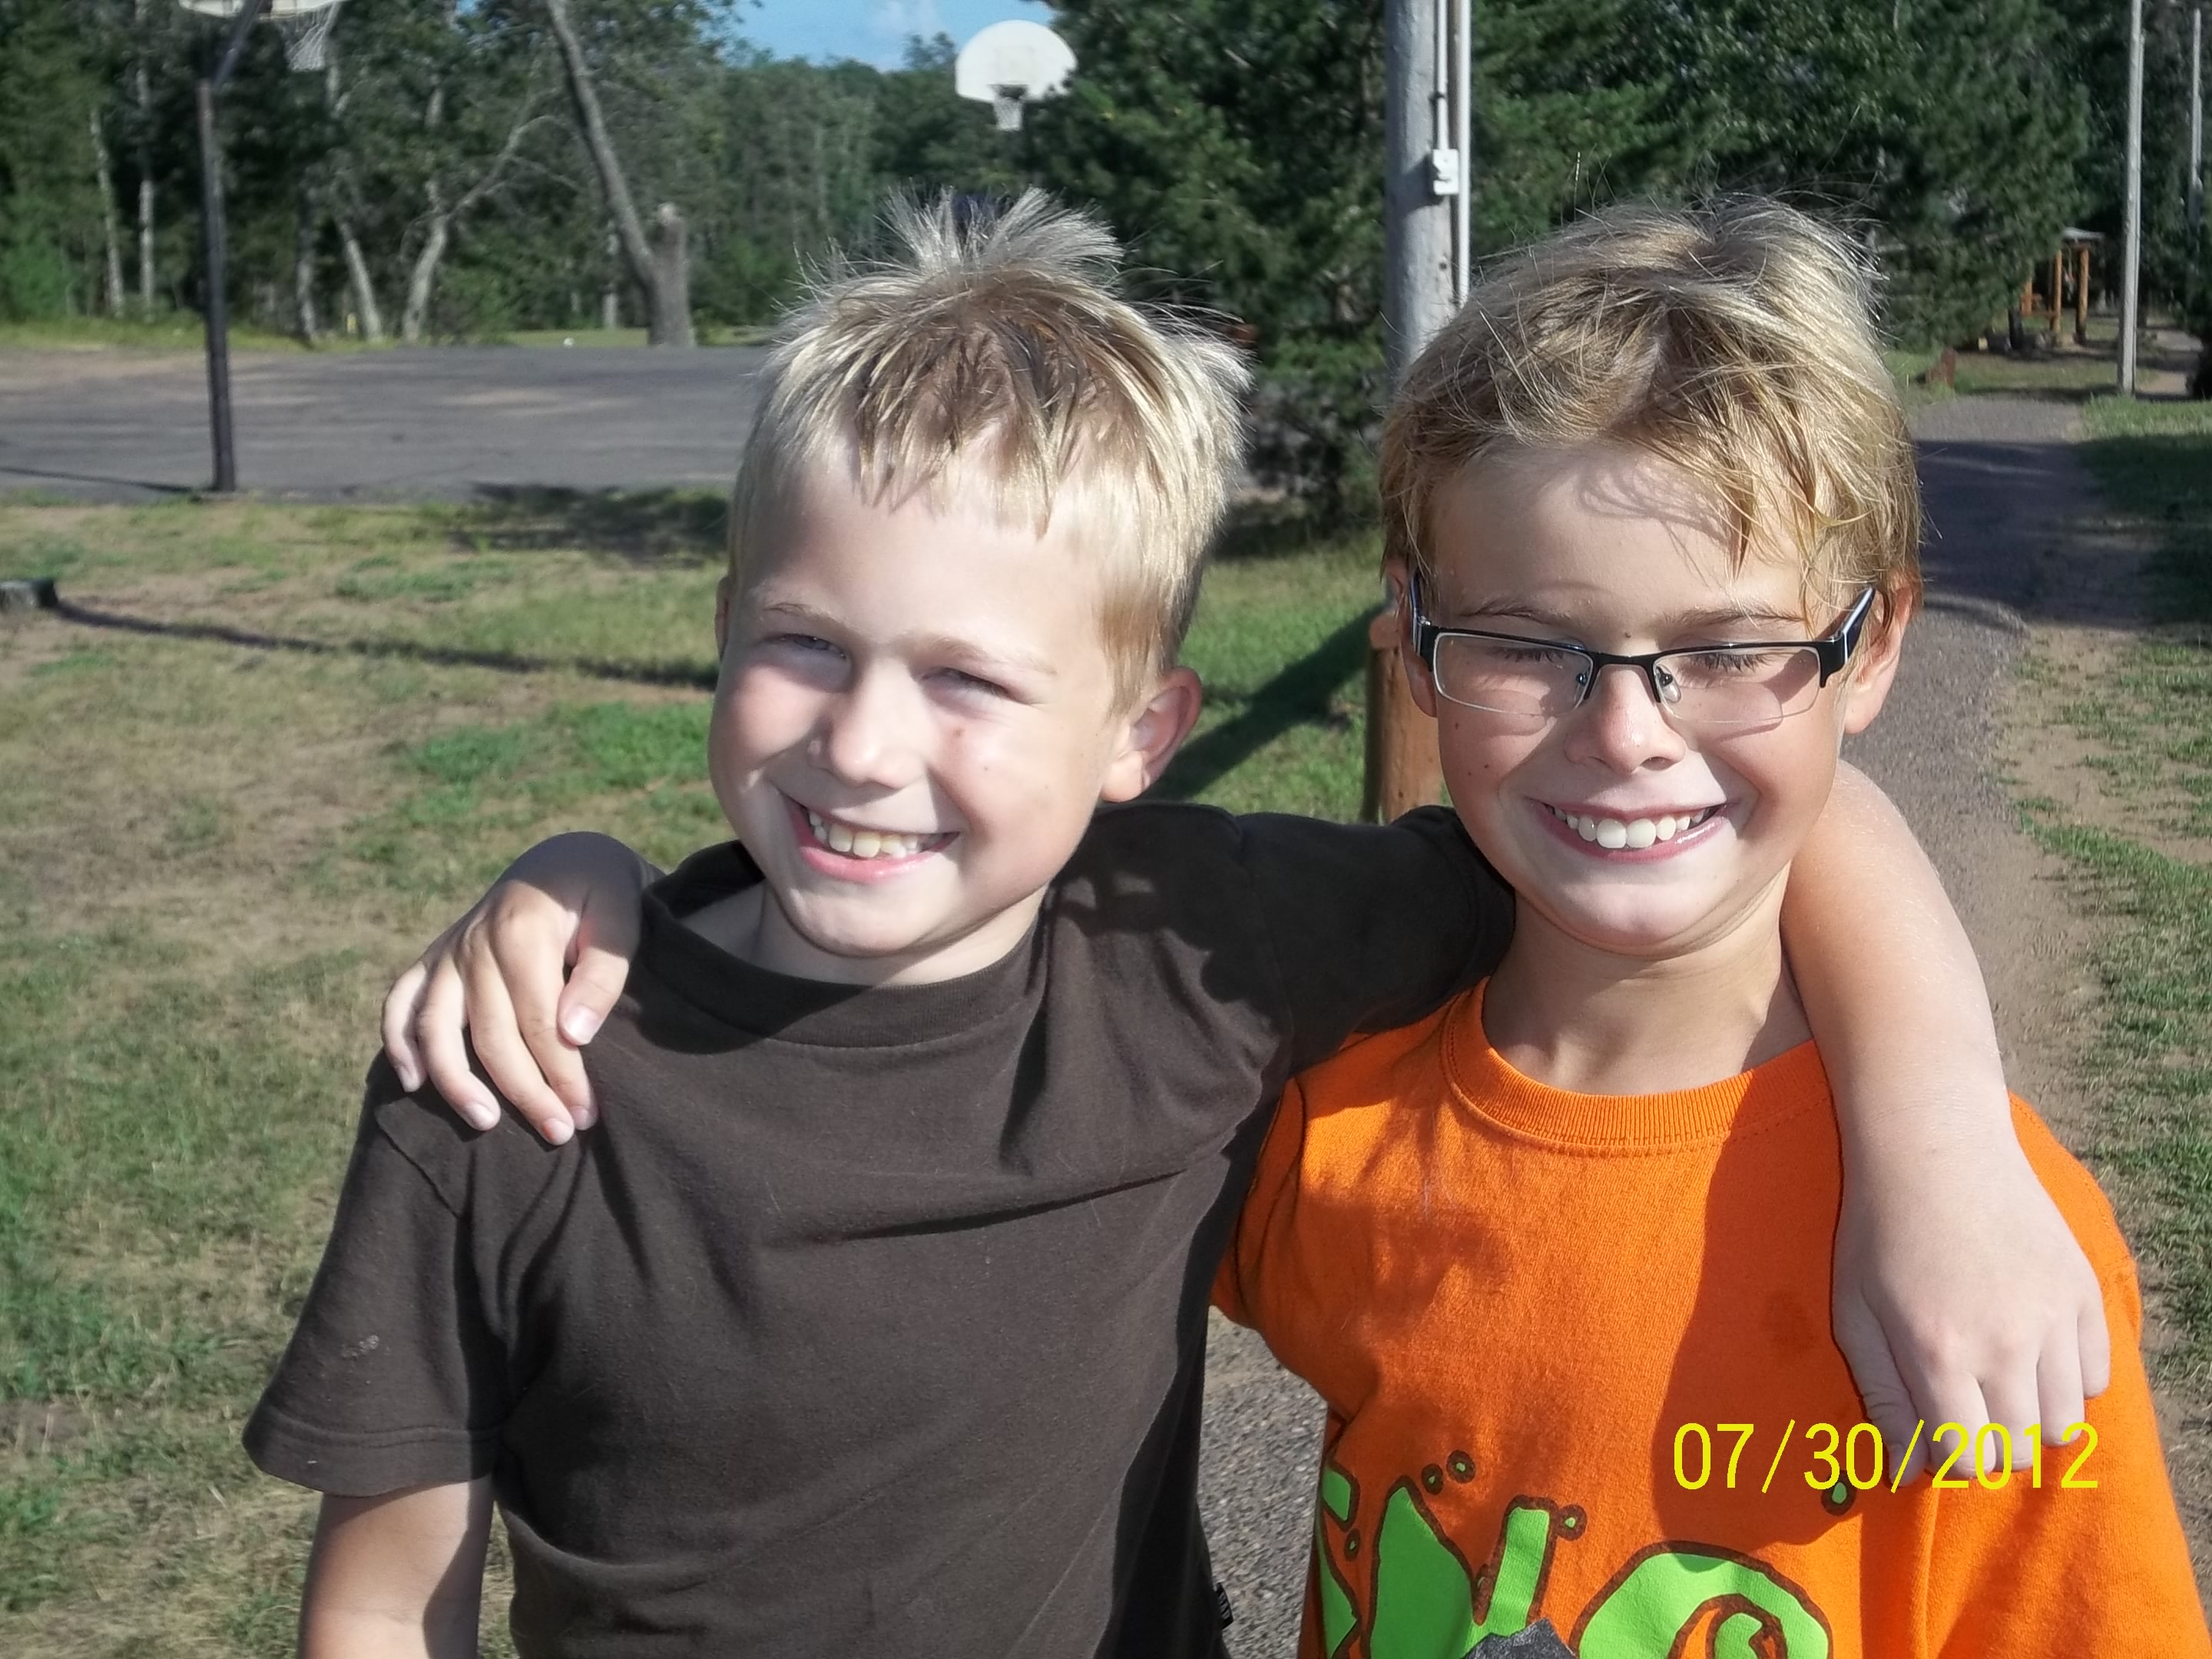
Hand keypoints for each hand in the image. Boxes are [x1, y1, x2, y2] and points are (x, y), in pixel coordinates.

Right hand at [380, 833, 648, 1144]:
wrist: (562, 859)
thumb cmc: (601, 894)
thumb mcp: (621, 919)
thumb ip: (602, 975)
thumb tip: (573, 1034)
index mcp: (522, 932)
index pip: (540, 1024)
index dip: (562, 1076)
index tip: (585, 1114)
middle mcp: (474, 943)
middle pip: (492, 1036)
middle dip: (526, 1092)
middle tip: (559, 1133)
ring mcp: (448, 952)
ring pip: (435, 1029)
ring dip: (456, 1082)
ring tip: (485, 1123)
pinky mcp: (433, 958)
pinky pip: (399, 1002)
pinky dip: (397, 1042)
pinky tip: (412, 1083)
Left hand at [1833, 1126, 2110, 1479]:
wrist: (1935, 1150)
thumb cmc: (1878, 1232)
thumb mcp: (1855, 1314)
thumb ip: (1883, 1396)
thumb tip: (1906, 1467)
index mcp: (1938, 1354)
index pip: (1964, 1458)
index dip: (1946, 1458)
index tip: (1933, 1431)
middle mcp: (2005, 1345)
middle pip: (2017, 1450)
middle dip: (1986, 1443)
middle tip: (1962, 1404)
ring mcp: (2053, 1320)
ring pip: (2065, 1425)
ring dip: (2030, 1419)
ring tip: (1997, 1380)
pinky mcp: (2086, 1295)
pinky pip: (2095, 1380)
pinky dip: (2067, 1384)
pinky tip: (2031, 1351)